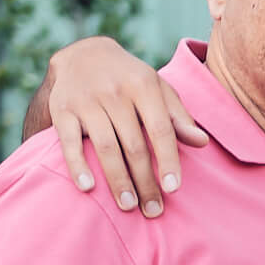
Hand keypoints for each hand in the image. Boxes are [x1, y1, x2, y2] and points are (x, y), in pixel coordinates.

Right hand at [36, 37, 206, 215]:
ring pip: (105, 146)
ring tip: (128, 206)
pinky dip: (78, 165)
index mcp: (143, 85)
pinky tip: (88, 188)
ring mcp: (86, 100)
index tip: (173, 189)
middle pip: (134, 144)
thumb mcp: (157, 89)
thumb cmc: (129, 79)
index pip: (160, 129)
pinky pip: (69, 142)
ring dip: (118, 180)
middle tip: (152, 210)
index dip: (168, 160)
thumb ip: (178, 117)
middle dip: (144, 181)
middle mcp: (115, 91)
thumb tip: (202, 143)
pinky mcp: (62, 109)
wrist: (83, 54)